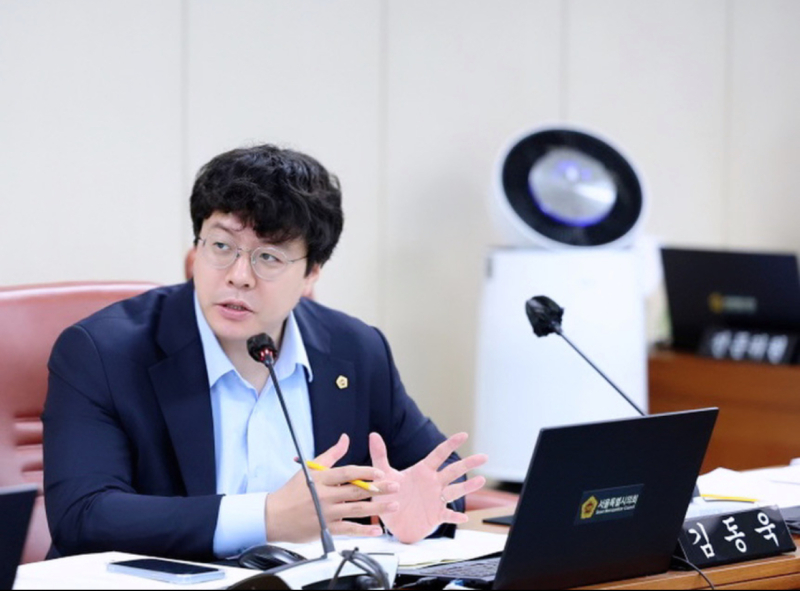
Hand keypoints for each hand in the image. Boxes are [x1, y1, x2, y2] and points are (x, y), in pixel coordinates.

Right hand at [266, 434, 399, 541]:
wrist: (273, 516)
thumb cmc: (292, 491)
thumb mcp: (310, 469)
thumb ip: (331, 455)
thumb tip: (345, 438)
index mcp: (321, 479)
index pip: (347, 473)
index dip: (365, 472)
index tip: (380, 472)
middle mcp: (325, 495)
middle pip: (356, 491)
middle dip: (378, 489)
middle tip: (395, 487)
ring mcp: (326, 513)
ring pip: (356, 510)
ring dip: (377, 508)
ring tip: (393, 505)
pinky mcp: (326, 528)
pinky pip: (348, 529)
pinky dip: (363, 531)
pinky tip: (377, 530)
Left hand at [369, 432, 487, 543]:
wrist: (392, 522)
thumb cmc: (390, 496)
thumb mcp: (383, 475)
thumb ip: (379, 455)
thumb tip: (373, 435)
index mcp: (422, 471)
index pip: (438, 454)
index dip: (450, 444)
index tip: (463, 434)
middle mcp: (433, 483)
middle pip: (453, 471)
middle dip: (468, 464)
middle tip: (484, 457)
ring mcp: (436, 499)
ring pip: (455, 491)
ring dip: (468, 487)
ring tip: (481, 480)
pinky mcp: (436, 515)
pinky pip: (447, 515)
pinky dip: (455, 517)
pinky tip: (464, 518)